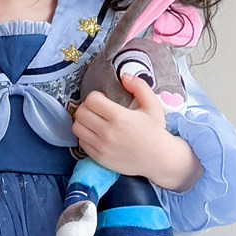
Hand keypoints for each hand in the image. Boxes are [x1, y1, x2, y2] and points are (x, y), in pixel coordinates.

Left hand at [71, 73, 202, 189]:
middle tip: (98, 109)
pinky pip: (81, 142)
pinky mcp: (99, 158)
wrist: (158, 159)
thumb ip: (139, 86)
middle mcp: (107, 132)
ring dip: (83, 121)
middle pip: (81, 112)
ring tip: (94, 121)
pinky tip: (96, 134)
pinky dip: (85, 136)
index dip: (96, 96)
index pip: (92, 100)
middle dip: (87, 107)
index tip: (104, 99)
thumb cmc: (155, 131)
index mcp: (119, 117)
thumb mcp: (152, 105)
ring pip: (77, 127)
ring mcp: (102, 147)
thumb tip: (123, 76)